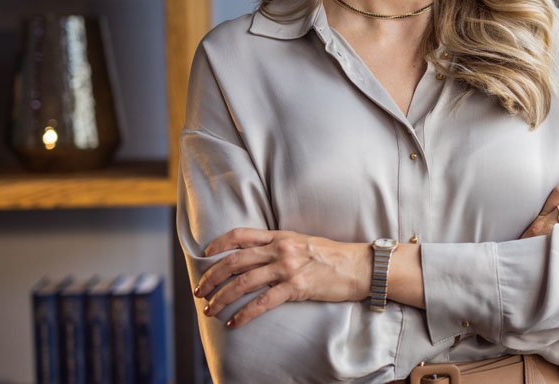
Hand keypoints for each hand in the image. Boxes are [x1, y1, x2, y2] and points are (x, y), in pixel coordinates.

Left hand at [193, 227, 368, 328]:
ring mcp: (288, 268)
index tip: (204, 256)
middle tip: (199, 291)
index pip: (241, 235)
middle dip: (212, 277)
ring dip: (222, 298)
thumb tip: (258, 257)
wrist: (359, 266)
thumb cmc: (333, 256)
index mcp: (280, 236)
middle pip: (235, 261)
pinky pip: (262, 303)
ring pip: (243, 283)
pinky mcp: (296, 287)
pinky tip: (234, 323)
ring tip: (210, 310)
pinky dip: (244, 314)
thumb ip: (280, 246)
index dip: (218, 244)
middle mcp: (280, 249)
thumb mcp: (303, 243)